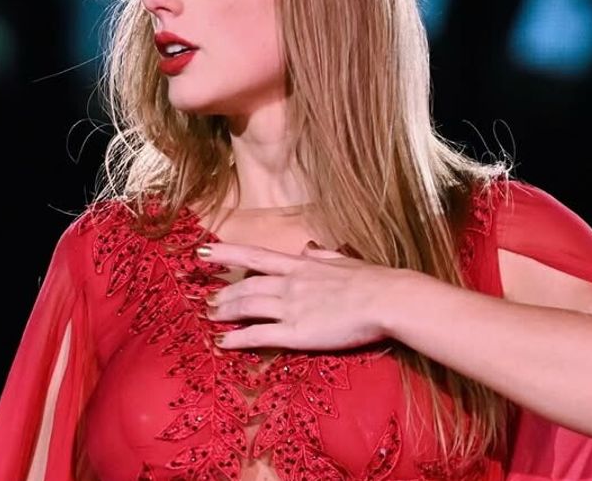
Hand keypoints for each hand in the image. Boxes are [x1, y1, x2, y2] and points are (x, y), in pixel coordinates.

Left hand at [198, 240, 400, 351]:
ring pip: (247, 307)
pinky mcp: (296, 332)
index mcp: (301, 265)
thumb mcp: (344, 261)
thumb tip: (309, 248)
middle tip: (208, 300)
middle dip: (224, 293)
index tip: (203, 251)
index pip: (256, 256)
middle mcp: (290, 283)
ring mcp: (291, 307)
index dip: (227, 253)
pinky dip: (237, 338)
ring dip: (225, 312)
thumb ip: (322, 256)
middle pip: (246, 286)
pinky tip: (223, 343)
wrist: (388, 299)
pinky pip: (258, 335)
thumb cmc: (374, 281)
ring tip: (211, 318)